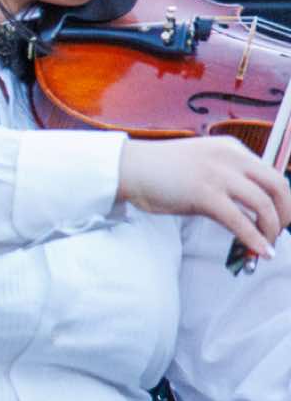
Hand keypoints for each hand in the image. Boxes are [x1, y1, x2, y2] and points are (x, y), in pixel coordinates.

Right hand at [118, 137, 290, 260]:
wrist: (127, 167)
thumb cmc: (158, 171)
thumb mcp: (201, 167)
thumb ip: (226, 179)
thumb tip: (246, 210)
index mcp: (232, 149)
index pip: (271, 174)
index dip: (281, 201)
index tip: (278, 219)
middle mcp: (230, 157)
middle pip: (278, 186)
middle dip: (286, 213)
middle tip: (279, 233)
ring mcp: (217, 175)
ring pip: (264, 204)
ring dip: (271, 230)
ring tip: (266, 247)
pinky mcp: (204, 194)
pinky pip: (239, 220)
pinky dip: (253, 238)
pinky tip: (259, 251)